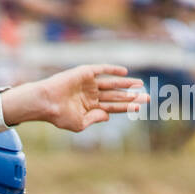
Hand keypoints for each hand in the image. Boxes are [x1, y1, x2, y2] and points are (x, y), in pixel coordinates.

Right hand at [2, 65, 148, 132]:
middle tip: (148, 96)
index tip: (140, 107)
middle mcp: (92, 95)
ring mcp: (89, 83)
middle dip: (131, 96)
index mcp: (91, 108)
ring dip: (126, 83)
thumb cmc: (59, 116)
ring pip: (112, 83)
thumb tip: (109, 115)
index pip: (113, 107)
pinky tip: (124, 71)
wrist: (46, 103)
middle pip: (116, 95)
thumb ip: (95, 119)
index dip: (127, 107)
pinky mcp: (85, 73)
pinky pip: (102, 70)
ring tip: (140, 84)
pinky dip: (112, 70)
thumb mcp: (79, 124)